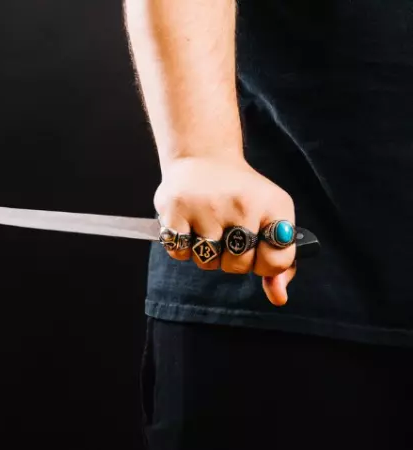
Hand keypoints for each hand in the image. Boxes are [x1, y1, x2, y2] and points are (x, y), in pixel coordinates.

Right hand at [154, 155, 296, 305]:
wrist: (204, 156)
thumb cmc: (241, 194)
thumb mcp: (271, 217)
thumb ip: (279, 261)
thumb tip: (279, 298)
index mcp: (275, 205)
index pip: (278, 261)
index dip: (265, 264)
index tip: (257, 249)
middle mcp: (243, 203)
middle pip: (238, 266)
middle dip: (231, 259)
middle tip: (227, 234)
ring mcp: (208, 205)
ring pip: (207, 262)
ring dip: (205, 254)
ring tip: (207, 228)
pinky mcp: (177, 208)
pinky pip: (180, 253)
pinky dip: (182, 248)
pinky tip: (189, 225)